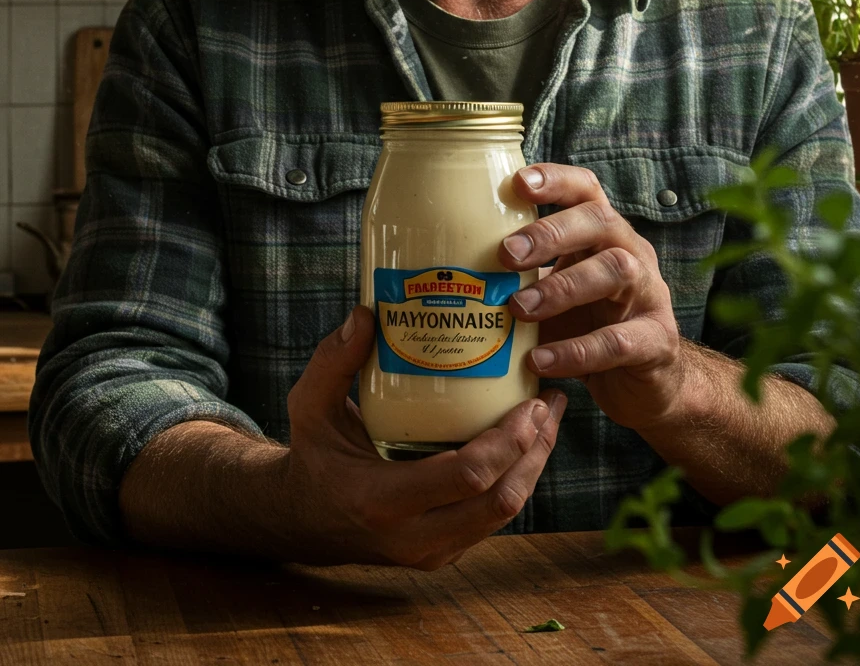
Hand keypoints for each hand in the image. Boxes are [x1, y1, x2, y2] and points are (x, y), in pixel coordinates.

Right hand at [282, 306, 566, 568]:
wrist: (305, 519)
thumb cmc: (314, 454)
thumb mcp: (310, 405)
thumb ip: (332, 361)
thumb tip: (365, 315)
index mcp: (381, 500)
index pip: (465, 478)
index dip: (508, 442)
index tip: (529, 402)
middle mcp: (413, 537)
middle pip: (499, 501)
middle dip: (535, 450)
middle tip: (547, 402)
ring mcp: (434, 551)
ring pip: (504, 514)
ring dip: (534, 465)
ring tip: (547, 416)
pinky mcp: (446, 550)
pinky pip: (492, 518)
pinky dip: (516, 479)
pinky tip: (525, 440)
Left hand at [499, 164, 682, 431]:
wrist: (645, 385)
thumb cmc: (588, 327)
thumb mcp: (556, 292)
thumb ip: (522, 275)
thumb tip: (446, 264)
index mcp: (603, 236)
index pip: (587, 190)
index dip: (556, 179)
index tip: (517, 182)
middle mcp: (631, 254)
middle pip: (601, 222)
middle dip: (552, 232)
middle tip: (506, 253)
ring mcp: (649, 297)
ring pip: (616, 272)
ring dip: (563, 287)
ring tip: (519, 308)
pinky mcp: (656, 343)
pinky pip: (620, 341)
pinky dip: (577, 351)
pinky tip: (541, 361)